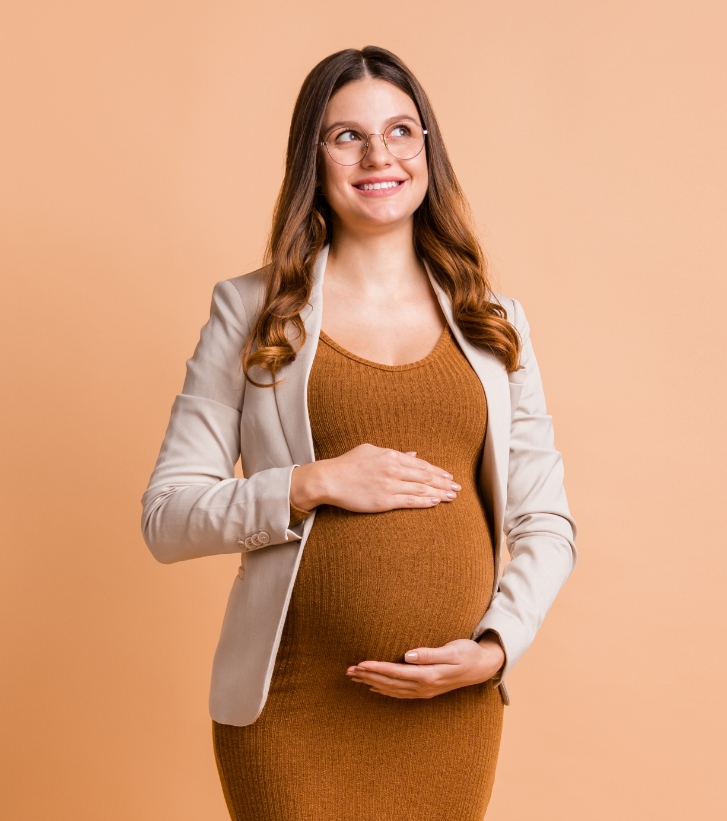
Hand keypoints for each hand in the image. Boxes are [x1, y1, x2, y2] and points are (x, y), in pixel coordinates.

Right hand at [289, 444, 460, 512]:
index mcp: (391, 455)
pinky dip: (424, 501)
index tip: (448, 476)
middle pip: (425, 476)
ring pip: (420, 489)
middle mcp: (393, 469)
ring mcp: (389, 485)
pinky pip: (409, 501)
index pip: (420, 464)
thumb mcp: (371, 451)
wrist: (329, 479)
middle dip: (443, 482)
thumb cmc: (347, 464)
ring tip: (452, 496)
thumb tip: (413, 454)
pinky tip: (435, 502)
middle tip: (458, 488)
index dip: (437, 471)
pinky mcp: (384, 501)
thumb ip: (394, 453)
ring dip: (439, 493)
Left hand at [345, 636, 504, 698]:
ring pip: (392, 689)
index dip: (377, 669)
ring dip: (372, 683)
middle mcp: (424, 687)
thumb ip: (429, 654)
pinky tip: (374, 687)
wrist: (482, 667)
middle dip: (368, 677)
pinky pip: (400, 693)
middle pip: (390, 683)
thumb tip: (408, 655)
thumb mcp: (452, 650)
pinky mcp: (426, 690)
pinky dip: (385, 690)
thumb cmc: (467, 653)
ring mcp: (424, 691)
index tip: (360, 664)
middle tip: (348, 671)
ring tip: (355, 678)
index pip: (396, 672)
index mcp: (429, 676)